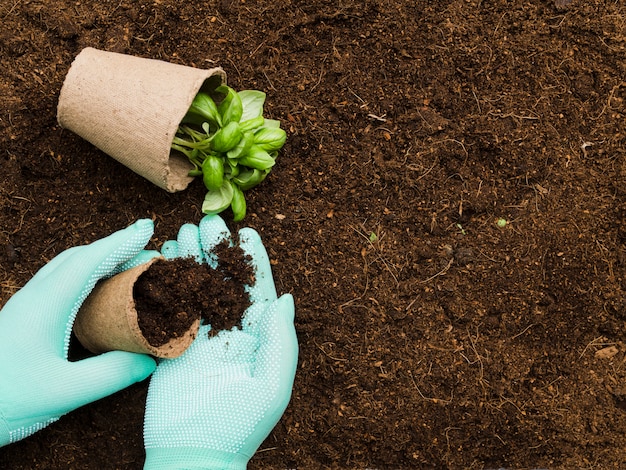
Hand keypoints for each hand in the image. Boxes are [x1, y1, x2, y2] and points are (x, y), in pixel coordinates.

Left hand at [0, 219, 157, 446]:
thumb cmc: (6, 399)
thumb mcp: (64, 392)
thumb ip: (111, 375)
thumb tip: (149, 361)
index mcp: (46, 304)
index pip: (90, 260)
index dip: (121, 242)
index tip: (147, 229)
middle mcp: (36, 297)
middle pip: (79, 257)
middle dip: (114, 247)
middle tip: (146, 250)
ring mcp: (27, 306)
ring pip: (67, 267)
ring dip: (99, 259)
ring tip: (127, 265)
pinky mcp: (25, 318)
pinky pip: (61, 282)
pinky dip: (87, 276)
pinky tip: (98, 293)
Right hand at [143, 215, 297, 469]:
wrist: (193, 454)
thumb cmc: (238, 425)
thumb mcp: (271, 384)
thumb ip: (280, 340)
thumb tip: (285, 298)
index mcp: (259, 338)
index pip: (258, 289)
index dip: (253, 260)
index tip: (247, 232)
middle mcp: (231, 332)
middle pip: (225, 281)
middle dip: (217, 251)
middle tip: (207, 222)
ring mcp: (200, 336)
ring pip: (196, 288)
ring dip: (191, 260)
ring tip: (183, 231)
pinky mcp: (172, 345)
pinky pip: (171, 307)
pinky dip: (166, 283)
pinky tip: (162, 261)